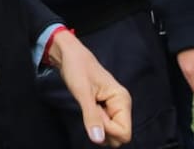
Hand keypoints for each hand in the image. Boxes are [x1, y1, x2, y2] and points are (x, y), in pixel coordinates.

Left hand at [47, 29, 132, 145]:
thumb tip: (98, 139)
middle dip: (103, 129)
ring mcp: (113, 107)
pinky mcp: (105, 109)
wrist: (69, 55)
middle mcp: (121, 105)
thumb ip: (92, 116)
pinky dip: (94, 121)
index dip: (108, 129)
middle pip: (119, 136)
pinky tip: (89, 106)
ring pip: (110, 133)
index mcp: (122, 100)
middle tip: (90, 108)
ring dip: (97, 125)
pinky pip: (102, 126)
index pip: (124, 132)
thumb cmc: (77, 67)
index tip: (95, 111)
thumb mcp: (82, 92)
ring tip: (89, 105)